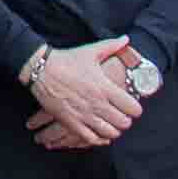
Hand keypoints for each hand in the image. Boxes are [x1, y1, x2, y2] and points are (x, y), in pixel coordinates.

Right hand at [19, 40, 146, 151]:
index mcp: (105, 87)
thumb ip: (112, 46)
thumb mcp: (91, 51)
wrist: (42, 70)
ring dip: (114, 129)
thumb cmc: (67, 60)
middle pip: (124, 123)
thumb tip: (127, 39)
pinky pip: (92, 139)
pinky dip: (99, 139)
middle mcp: (97, 103)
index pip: (133, 108)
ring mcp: (84, 115)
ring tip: (111, 123)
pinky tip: (100, 133)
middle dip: (126, 120)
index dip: (135, 109)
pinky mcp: (71, 123)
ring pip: (110, 133)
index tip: (132, 106)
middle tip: (122, 115)